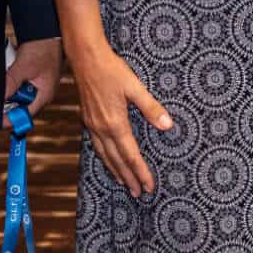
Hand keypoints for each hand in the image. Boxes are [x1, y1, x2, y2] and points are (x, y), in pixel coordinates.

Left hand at [4, 38, 63, 124]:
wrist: (46, 32)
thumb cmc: (43, 49)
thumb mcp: (24, 67)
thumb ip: (11, 84)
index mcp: (44, 95)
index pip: (25, 115)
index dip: (10, 118)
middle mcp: (42, 94)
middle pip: (19, 107)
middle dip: (8, 101)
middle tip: (2, 91)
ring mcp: (37, 86)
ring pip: (17, 96)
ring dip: (10, 89)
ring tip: (10, 75)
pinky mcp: (32, 79)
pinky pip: (18, 86)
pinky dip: (12, 81)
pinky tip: (12, 70)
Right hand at [67, 44, 171, 195]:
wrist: (85, 59)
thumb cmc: (112, 70)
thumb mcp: (135, 87)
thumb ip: (151, 107)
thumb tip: (167, 125)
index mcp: (115, 124)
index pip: (131, 155)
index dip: (141, 172)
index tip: (149, 186)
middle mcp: (101, 129)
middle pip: (117, 160)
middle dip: (128, 178)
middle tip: (138, 193)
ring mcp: (92, 125)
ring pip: (104, 155)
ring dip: (115, 171)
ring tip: (123, 183)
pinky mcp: (87, 120)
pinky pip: (96, 146)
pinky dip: (104, 157)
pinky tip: (108, 159)